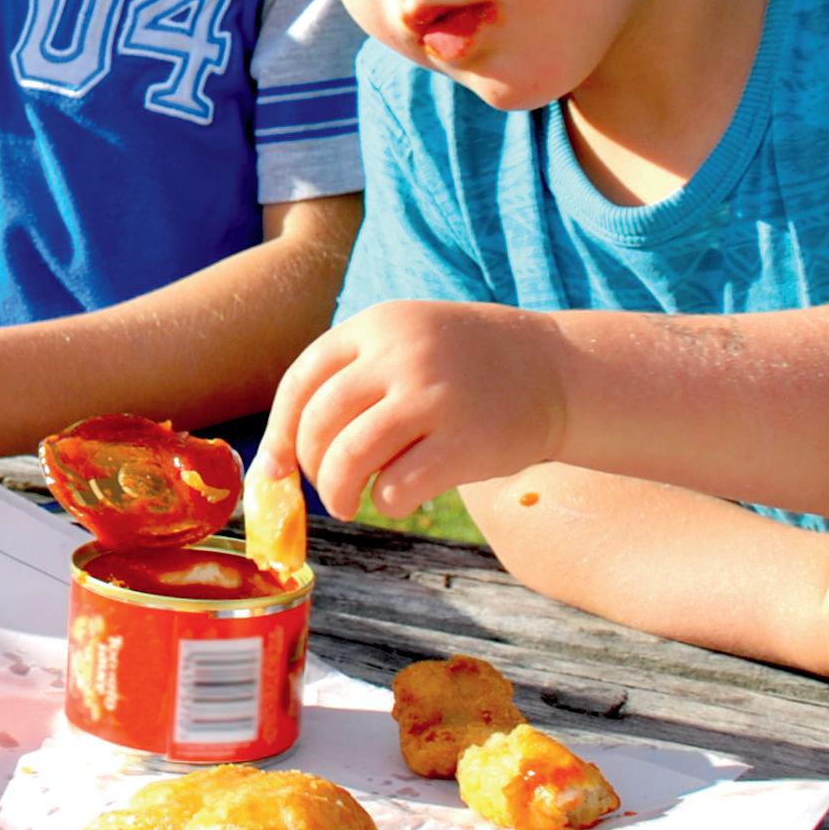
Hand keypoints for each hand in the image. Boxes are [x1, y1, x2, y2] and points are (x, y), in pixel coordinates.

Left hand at [264, 299, 571, 519]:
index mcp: (376, 326)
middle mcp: (399, 355)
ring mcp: (433, 397)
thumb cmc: (463, 368)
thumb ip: (350, 377)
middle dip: (310, 467)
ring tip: (347, 503)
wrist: (556, 369)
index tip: (273, 469)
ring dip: (337, 492)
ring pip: (348, 458)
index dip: (279, 432)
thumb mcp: (405, 341)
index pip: (301, 383)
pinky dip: (385, 502)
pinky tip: (398, 497)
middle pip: (318, 424)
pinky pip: (396, 487)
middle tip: (324, 487)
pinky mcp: (465, 442)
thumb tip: (278, 454)